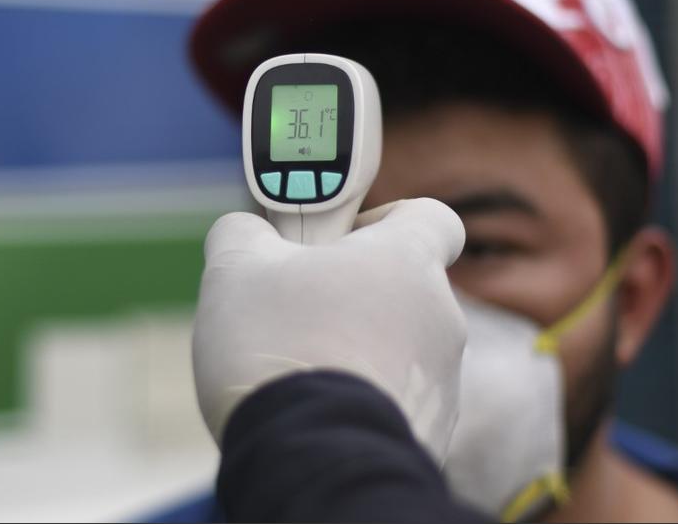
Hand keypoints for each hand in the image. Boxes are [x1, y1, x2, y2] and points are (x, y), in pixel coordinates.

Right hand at [192, 198, 466, 461]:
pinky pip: (396, 398)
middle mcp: (439, 316)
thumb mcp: (236, 271)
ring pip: (398, 345)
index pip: (433, 217)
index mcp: (407, 261)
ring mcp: (440, 379)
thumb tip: (242, 231)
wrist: (309, 459)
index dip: (386, 219)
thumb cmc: (280, 350)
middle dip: (353, 293)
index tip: (342, 240)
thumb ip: (243, 233)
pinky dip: (362, 396)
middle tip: (297, 308)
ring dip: (356, 347)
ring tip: (298, 367)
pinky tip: (316, 410)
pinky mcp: (431, 430)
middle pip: (402, 286)